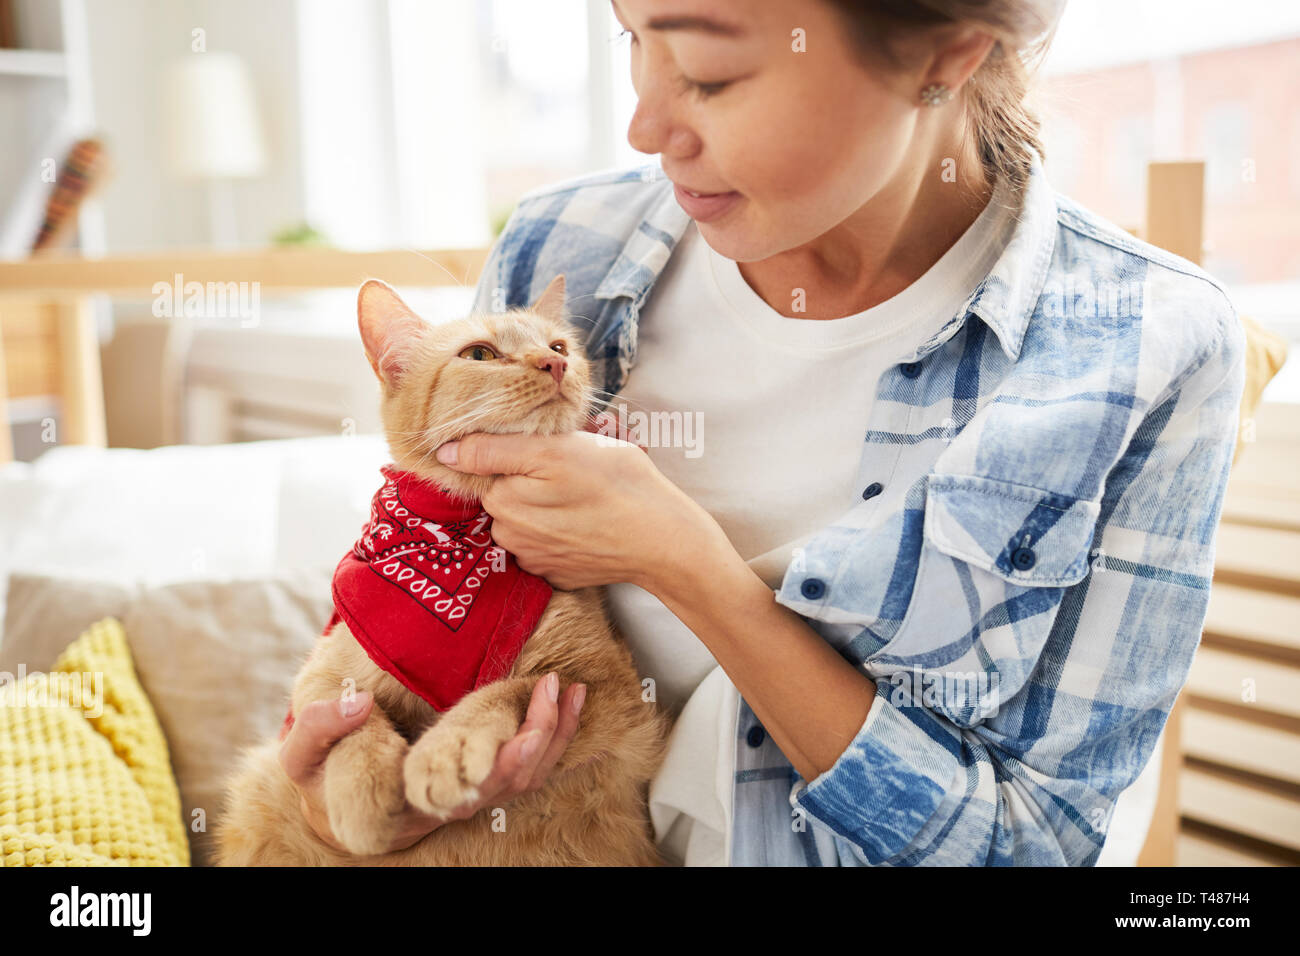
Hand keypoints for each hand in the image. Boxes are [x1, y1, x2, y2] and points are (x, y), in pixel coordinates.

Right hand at [278, 674, 585, 853]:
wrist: (335, 795)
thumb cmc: (321, 777)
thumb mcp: (303, 758)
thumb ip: (320, 728)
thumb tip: (356, 701)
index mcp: (415, 801)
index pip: (467, 792)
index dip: (497, 768)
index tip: (519, 737)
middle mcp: (452, 801)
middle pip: (511, 781)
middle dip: (538, 737)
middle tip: (550, 688)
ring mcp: (472, 791)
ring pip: (527, 776)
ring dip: (555, 734)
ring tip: (570, 690)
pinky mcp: (483, 775)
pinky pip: (529, 763)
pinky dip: (554, 734)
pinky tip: (568, 701)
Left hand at [433, 414, 724, 592]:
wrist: (665, 539)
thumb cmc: (617, 484)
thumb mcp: (555, 449)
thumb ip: (493, 450)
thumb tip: (445, 453)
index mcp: (503, 502)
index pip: (484, 467)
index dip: (512, 451)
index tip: (544, 448)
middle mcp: (510, 537)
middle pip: (505, 493)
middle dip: (530, 477)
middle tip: (572, 466)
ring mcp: (535, 559)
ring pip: (526, 517)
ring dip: (546, 503)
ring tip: (583, 493)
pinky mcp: (558, 573)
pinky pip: (546, 541)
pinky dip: (561, 529)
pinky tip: (587, 520)